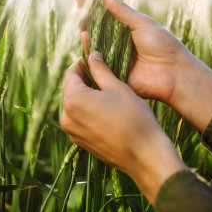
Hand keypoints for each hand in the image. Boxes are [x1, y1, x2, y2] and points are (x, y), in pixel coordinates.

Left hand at [60, 52, 185, 203]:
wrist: (144, 155)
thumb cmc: (134, 118)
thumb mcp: (118, 87)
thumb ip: (101, 70)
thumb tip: (92, 55)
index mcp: (73, 100)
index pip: (70, 74)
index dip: (82, 63)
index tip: (93, 57)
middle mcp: (67, 117)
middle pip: (71, 90)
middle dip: (84, 79)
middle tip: (101, 71)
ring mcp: (72, 132)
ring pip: (75, 106)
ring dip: (86, 95)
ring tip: (105, 89)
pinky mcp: (80, 143)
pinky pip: (80, 120)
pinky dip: (89, 111)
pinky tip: (106, 108)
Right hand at [76, 0, 211, 131]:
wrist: (174, 73)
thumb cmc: (163, 46)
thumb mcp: (142, 24)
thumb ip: (122, 11)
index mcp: (125, 32)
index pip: (103, 17)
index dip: (92, 6)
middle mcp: (116, 46)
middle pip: (95, 30)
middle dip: (85, 15)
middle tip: (78, 1)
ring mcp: (112, 60)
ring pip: (93, 46)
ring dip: (85, 32)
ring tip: (82, 19)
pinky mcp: (111, 75)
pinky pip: (96, 64)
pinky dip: (89, 51)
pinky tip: (85, 37)